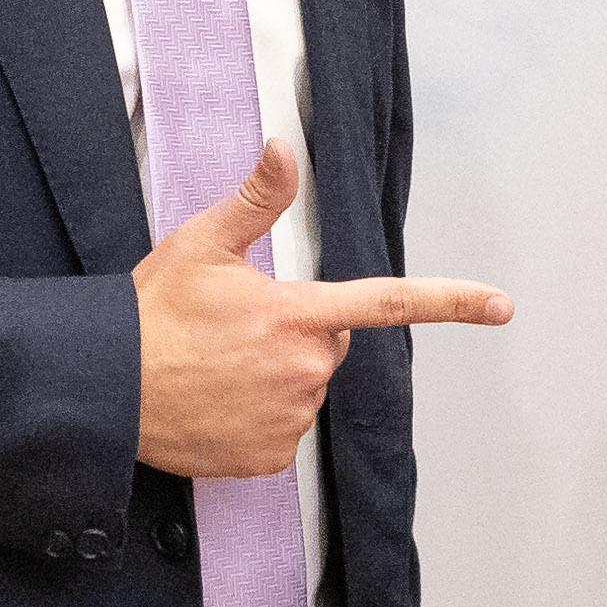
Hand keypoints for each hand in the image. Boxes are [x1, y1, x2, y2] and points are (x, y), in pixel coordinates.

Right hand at [132, 141, 512, 479]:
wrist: (105, 390)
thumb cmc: (150, 314)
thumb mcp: (200, 244)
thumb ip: (256, 199)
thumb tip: (284, 148)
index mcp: (297, 314)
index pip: (390, 303)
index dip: (453, 301)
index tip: (501, 306)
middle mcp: (304, 369)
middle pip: (330, 344)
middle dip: (297, 333)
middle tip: (235, 329)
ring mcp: (288, 418)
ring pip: (305, 387)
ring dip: (275, 376)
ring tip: (217, 367)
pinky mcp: (268, 458)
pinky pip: (281, 431)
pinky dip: (257, 418)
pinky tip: (217, 403)